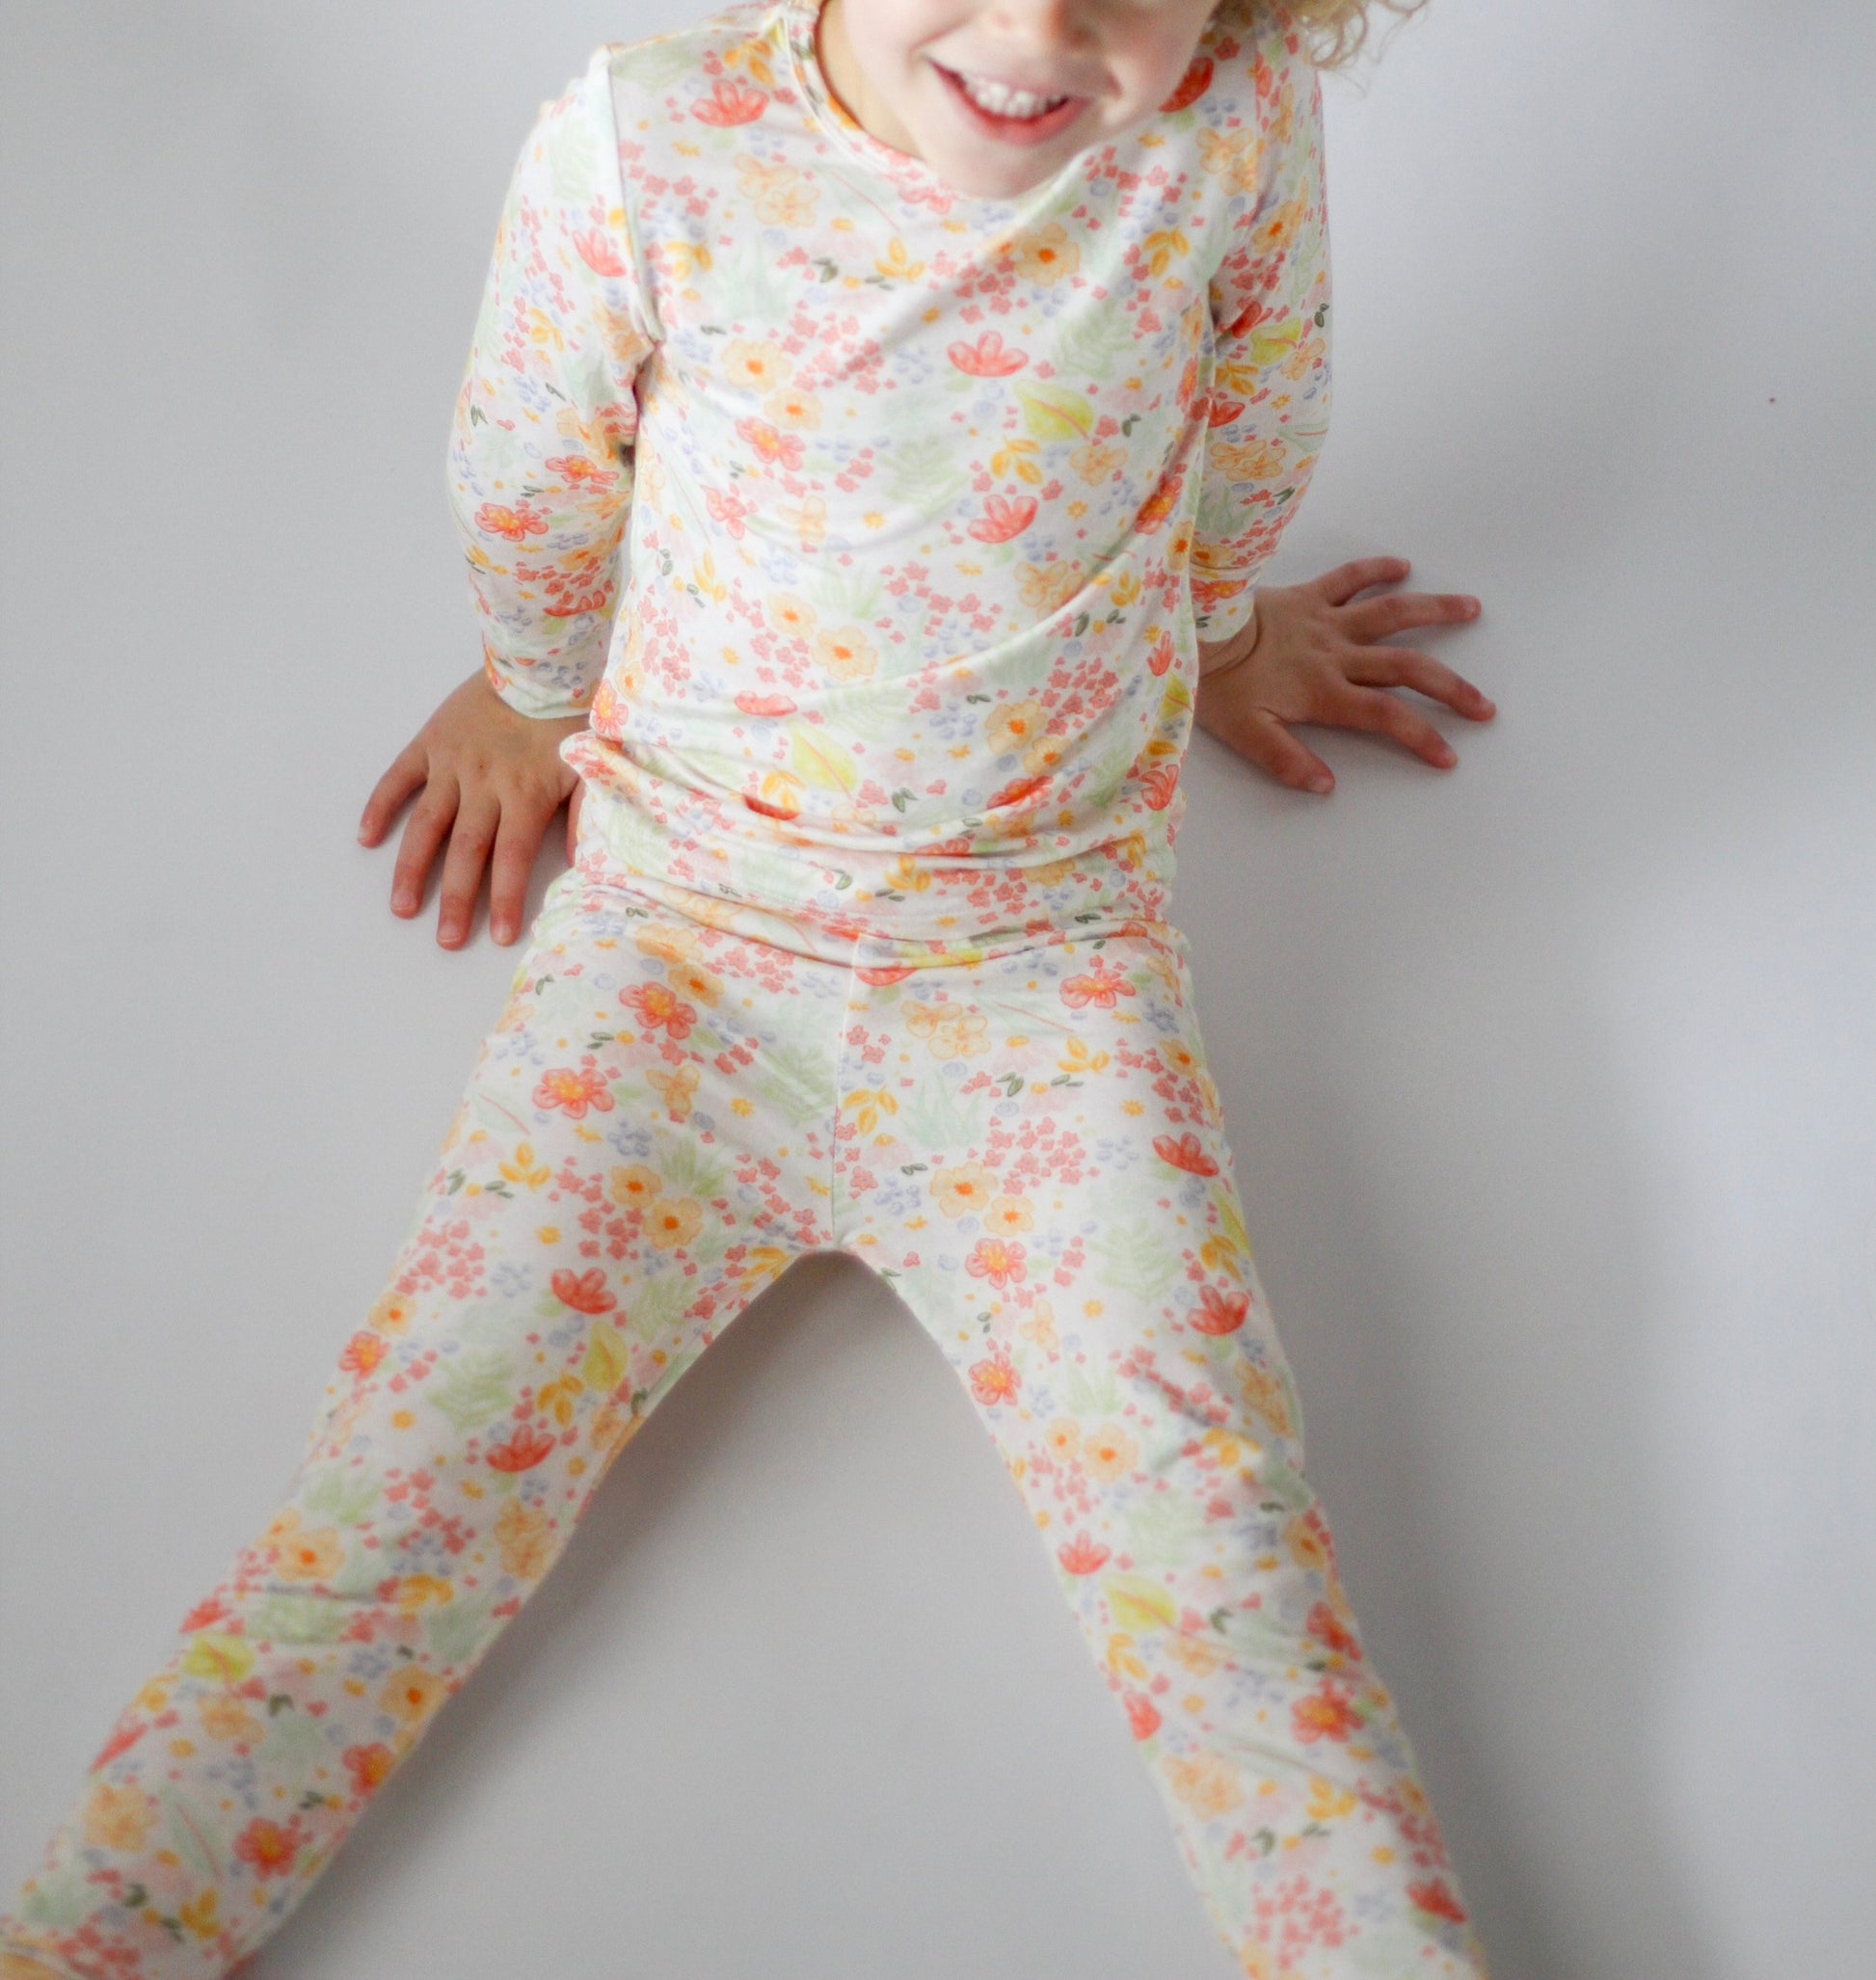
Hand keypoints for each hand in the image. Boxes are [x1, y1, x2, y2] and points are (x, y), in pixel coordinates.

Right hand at [357, 668, 589, 947]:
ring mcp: (451, 764)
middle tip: (446, 940)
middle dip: (457, 899)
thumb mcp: (589, 767)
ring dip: (412, 868)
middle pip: (467, 851)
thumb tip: (583, 864)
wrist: (537, 660)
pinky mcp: (429, 742)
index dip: (505, 898)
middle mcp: (483, 785)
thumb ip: (584, 817)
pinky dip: (381, 806)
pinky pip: (398, 778)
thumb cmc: (570, 716)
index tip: (500, 936)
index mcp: (524, 794)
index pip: (512, 857)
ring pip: (427, 824)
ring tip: (402, 907)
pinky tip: (367, 839)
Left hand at [1194, 556, 1493, 794]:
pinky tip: (1403, 565)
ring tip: (1473, 609)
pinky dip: (1376, 569)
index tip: (1448, 756)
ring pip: (1393, 613)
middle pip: (1408, 668)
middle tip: (1484, 704)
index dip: (1422, 737)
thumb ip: (1287, 761)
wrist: (1196, 629)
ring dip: (1436, 610)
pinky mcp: (1308, 595)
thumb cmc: (1218, 685)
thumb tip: (1326, 785)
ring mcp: (1326, 620)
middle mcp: (1337, 654)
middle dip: (1451, 688)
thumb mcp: (1247, 735)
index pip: (1387, 718)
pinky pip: (1349, 577)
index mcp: (1325, 692)